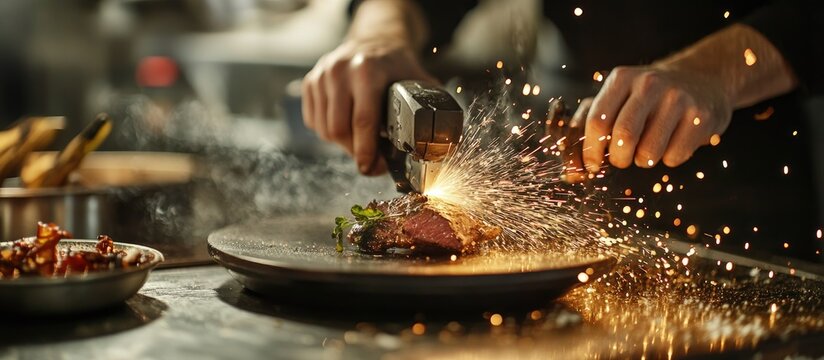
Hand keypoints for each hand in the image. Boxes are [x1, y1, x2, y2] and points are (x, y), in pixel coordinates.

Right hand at [301, 37, 436, 174]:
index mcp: (368, 70)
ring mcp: (322, 76)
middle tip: (371, 161)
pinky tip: (347, 128)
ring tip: (361, 143)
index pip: (363, 120)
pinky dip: (329, 133)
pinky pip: (314, 122)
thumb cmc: (397, 66)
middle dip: (355, 152)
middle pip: (339, 129)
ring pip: (325, 129)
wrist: (375, 40)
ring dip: (343, 144)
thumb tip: (444, 140)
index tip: (373, 167)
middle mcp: (340, 70)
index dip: (367, 151)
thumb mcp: (417, 79)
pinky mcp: (310, 83)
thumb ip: (431, 106)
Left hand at [579, 64, 733, 172]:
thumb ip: (587, 127)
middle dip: (618, 158)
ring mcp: (678, 98)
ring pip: (649, 153)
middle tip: (622, 158)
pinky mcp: (702, 116)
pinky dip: (669, 159)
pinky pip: (675, 157)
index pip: (597, 121)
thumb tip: (570, 171)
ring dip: (643, 160)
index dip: (590, 150)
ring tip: (649, 146)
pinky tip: (673, 141)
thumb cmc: (647, 97)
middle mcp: (650, 84)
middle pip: (623, 137)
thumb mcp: (617, 97)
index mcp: (622, 79)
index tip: (592, 165)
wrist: (703, 78)